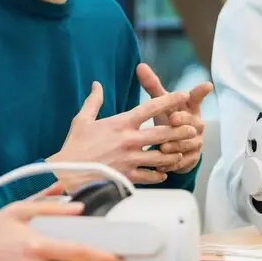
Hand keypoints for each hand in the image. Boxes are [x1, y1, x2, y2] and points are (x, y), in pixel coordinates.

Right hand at [49, 82, 194, 188]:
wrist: (67, 173)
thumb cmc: (74, 146)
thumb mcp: (82, 120)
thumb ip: (93, 101)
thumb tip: (96, 84)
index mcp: (121, 123)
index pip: (150, 107)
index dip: (169, 100)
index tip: (183, 95)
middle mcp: (129, 140)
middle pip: (163, 133)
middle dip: (180, 130)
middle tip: (193, 128)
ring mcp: (130, 159)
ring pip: (162, 157)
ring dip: (173, 155)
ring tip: (181, 152)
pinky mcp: (128, 176)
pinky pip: (151, 176)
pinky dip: (160, 175)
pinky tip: (164, 173)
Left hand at [136, 63, 212, 173]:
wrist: (178, 145)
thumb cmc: (170, 118)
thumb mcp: (162, 103)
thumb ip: (152, 86)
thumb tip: (140, 65)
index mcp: (190, 108)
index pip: (196, 98)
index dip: (200, 92)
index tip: (206, 85)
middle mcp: (196, 124)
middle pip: (193, 122)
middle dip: (183, 120)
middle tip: (173, 119)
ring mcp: (196, 142)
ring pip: (188, 144)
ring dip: (176, 145)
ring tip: (163, 146)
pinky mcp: (192, 159)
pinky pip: (183, 162)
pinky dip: (172, 163)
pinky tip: (161, 166)